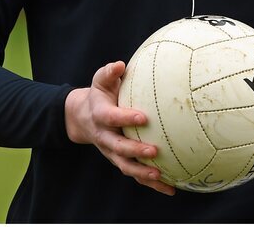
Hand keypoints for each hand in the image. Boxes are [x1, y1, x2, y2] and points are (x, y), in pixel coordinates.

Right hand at [64, 61, 175, 195]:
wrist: (83, 117)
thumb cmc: (100, 94)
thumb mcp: (100, 80)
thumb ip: (109, 72)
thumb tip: (119, 65)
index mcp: (100, 116)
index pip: (111, 118)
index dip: (125, 118)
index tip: (142, 117)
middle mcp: (105, 137)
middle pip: (118, 148)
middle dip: (135, 151)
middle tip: (154, 150)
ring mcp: (112, 152)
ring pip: (126, 166)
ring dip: (142, 173)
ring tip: (160, 176)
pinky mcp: (121, 160)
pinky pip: (135, 174)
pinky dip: (151, 184)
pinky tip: (171, 188)